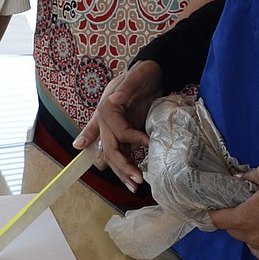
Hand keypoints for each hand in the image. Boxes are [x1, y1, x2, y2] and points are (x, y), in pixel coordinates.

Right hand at [73, 60, 161, 190]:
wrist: (153, 72)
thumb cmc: (144, 72)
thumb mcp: (138, 75)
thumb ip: (127, 86)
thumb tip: (114, 99)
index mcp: (106, 109)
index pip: (117, 132)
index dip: (132, 139)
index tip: (148, 142)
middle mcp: (106, 122)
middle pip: (110, 150)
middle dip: (122, 166)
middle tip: (137, 180)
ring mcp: (113, 130)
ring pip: (112, 156)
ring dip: (121, 172)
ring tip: (134, 187)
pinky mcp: (123, 135)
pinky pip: (121, 154)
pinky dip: (125, 167)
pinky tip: (133, 180)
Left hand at [210, 162, 258, 259]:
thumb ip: (248, 177)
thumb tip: (237, 178)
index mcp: (246, 217)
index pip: (219, 220)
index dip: (214, 213)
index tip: (215, 208)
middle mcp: (254, 237)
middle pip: (233, 232)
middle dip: (233, 220)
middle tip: (240, 208)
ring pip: (248, 244)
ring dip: (247, 234)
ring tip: (255, 221)